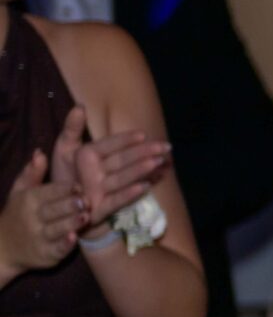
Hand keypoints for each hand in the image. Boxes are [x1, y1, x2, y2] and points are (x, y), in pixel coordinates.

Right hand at [0, 148, 85, 274]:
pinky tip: (74, 238)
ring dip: (71, 223)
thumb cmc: (19, 213)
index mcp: (29, 200)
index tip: (79, 185)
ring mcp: (39, 237)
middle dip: (69, 205)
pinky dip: (64, 245)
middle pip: (53, 210)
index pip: (48, 192)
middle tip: (86, 200)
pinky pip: (56, 249)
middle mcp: (32, 218)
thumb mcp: (21, 191)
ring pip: (56, 229)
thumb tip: (40, 152)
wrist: (4, 247)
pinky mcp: (46, 255)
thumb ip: (32, 173)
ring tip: (86, 216)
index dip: (64, 189)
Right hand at [45, 106, 169, 227]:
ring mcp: (94, 192)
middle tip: (166, 146)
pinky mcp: (99, 210)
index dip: (125, 139)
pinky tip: (147, 186)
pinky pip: (117, 201)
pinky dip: (130, 194)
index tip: (144, 134)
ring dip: (142, 170)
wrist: (62, 208)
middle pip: (120, 160)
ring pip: (121, 178)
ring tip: (160, 161)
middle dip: (143, 152)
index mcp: (82, 156)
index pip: (108, 144)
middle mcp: (88, 173)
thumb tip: (80, 106)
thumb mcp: (64, 149)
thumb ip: (73, 128)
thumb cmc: (67, 174)